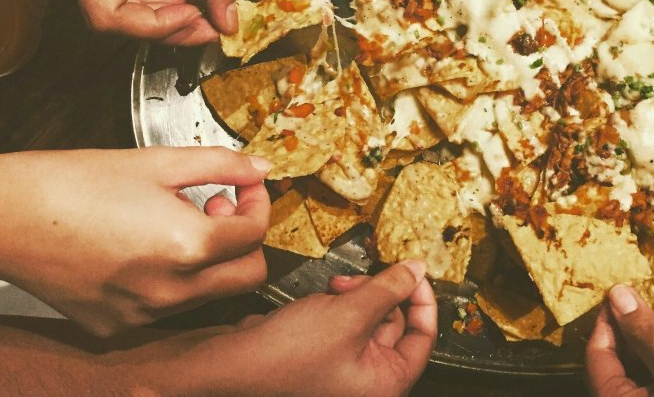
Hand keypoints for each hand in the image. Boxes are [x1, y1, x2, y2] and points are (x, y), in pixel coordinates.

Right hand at [0, 147, 270, 335]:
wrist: (4, 216)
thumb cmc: (73, 184)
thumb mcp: (158, 161)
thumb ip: (221, 164)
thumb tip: (260, 169)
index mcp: (186, 246)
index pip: (255, 234)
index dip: (258, 203)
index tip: (246, 186)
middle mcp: (169, 292)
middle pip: (248, 277)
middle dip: (245, 240)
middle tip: (219, 207)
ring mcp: (143, 316)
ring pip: (210, 294)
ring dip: (209, 260)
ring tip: (174, 221)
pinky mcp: (117, 328)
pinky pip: (167, 308)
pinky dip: (172, 280)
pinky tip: (144, 248)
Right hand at [167, 261, 436, 395]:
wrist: (230, 362)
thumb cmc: (285, 355)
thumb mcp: (349, 313)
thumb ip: (389, 288)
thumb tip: (417, 270)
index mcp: (384, 384)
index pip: (423, 337)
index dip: (422, 300)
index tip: (415, 272)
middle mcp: (367, 382)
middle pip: (395, 324)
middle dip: (381, 294)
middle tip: (363, 278)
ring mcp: (344, 369)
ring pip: (369, 319)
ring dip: (358, 296)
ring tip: (337, 288)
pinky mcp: (324, 355)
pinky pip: (346, 322)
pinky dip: (339, 304)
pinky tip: (322, 297)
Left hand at [586, 285, 653, 395]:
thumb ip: (646, 332)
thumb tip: (619, 297)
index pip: (596, 358)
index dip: (605, 321)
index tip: (617, 293)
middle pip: (610, 367)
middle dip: (622, 333)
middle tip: (633, 301)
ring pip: (631, 377)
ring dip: (639, 348)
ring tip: (651, 319)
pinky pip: (650, 387)